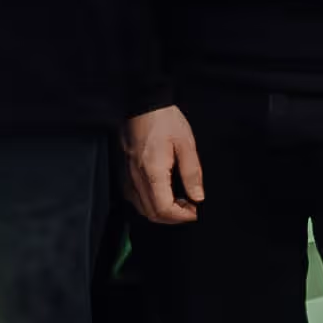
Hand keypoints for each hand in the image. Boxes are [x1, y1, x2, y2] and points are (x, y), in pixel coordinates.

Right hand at [121, 105, 201, 229]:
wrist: (144, 104)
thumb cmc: (165, 120)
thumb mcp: (186, 144)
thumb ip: (192, 173)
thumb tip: (197, 196)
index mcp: (153, 171)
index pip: (164, 208)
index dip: (182, 216)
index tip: (195, 211)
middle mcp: (137, 177)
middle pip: (152, 213)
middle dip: (173, 217)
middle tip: (190, 208)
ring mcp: (128, 175)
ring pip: (141, 208)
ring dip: (161, 211)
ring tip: (178, 201)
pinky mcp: (125, 171)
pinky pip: (134, 197)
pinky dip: (149, 203)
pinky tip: (161, 194)